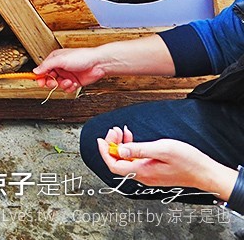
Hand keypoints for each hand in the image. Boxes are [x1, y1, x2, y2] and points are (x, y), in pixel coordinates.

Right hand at [32, 47, 110, 91]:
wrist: (98, 63)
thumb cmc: (82, 57)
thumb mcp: (60, 59)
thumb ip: (46, 65)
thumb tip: (36, 71)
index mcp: (55, 60)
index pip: (43, 69)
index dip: (40, 76)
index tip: (39, 81)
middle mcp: (60, 67)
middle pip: (49, 78)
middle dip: (51, 82)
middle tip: (53, 83)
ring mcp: (67, 75)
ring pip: (58, 85)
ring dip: (62, 84)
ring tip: (68, 81)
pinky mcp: (74, 82)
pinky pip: (67, 88)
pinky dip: (70, 87)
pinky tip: (74, 83)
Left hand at [97, 128, 235, 197]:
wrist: (205, 173)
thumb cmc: (188, 161)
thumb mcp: (163, 149)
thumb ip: (140, 149)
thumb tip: (120, 149)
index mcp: (143, 171)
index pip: (114, 165)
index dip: (104, 151)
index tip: (101, 139)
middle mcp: (143, 176)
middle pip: (118, 162)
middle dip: (112, 145)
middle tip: (115, 130)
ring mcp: (149, 175)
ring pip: (127, 161)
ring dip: (121, 145)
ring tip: (122, 131)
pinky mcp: (154, 172)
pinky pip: (135, 161)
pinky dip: (131, 149)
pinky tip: (133, 139)